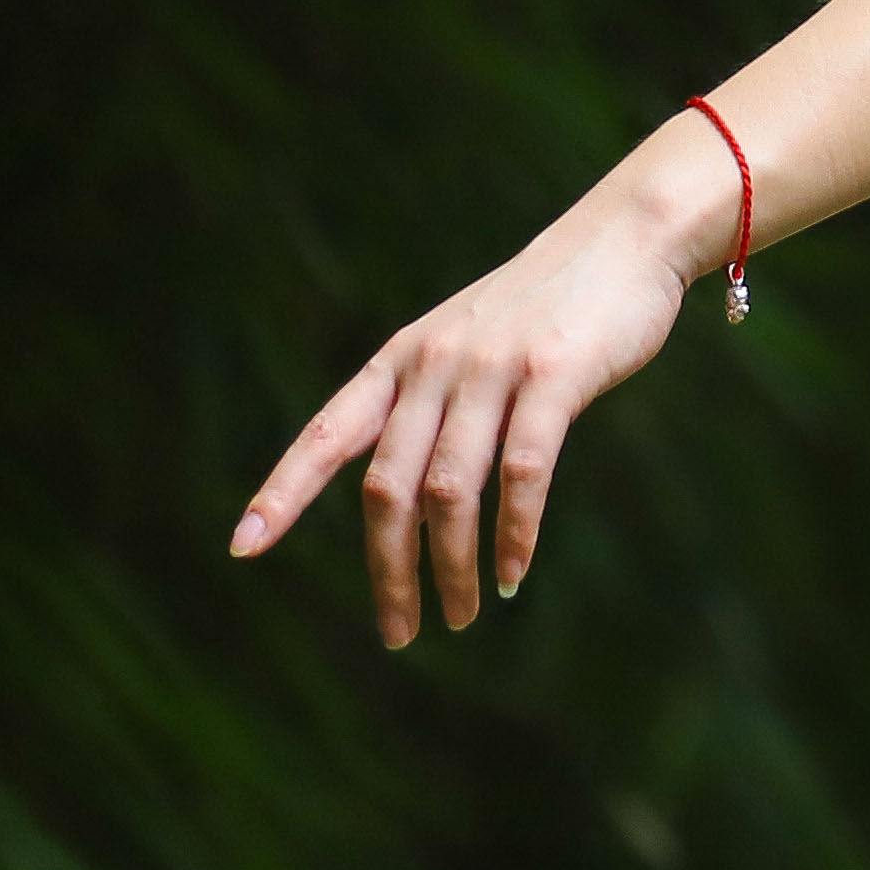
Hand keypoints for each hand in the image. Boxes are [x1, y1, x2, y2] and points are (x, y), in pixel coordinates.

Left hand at [229, 144, 710, 644]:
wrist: (625, 236)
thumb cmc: (547, 305)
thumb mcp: (466, 343)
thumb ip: (431, 408)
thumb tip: (410, 508)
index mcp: (403, 358)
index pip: (327, 433)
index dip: (282, 492)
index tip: (244, 547)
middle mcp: (435, 364)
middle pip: (388, 486)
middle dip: (388, 571)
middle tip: (399, 632)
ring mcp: (493, 369)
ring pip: (449, 491)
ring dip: (449, 566)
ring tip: (460, 615)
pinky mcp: (553, 377)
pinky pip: (522, 474)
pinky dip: (512, 534)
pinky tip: (511, 573)